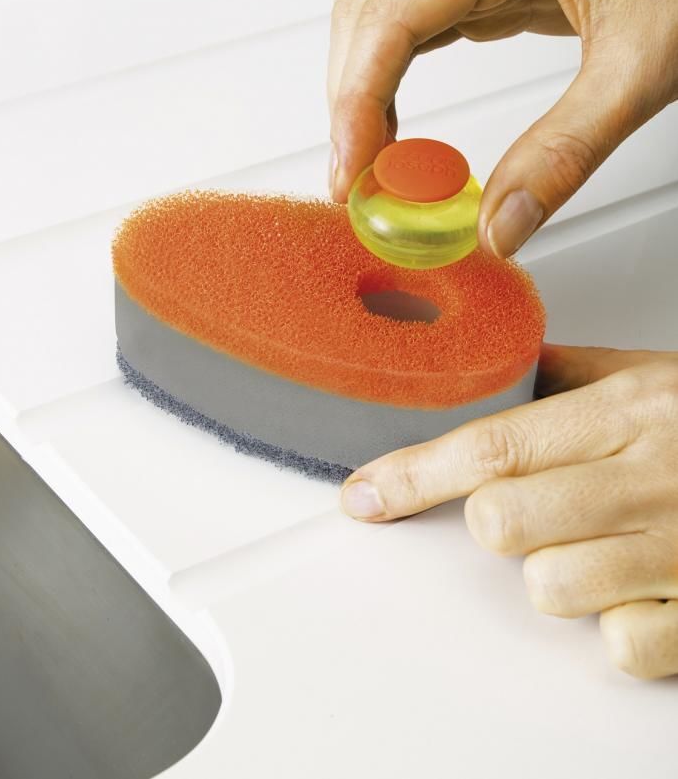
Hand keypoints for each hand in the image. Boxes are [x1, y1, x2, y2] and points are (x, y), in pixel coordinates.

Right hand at [328, 0, 677, 256]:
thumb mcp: (642, 70)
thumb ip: (566, 153)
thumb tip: (497, 226)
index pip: (392, 16)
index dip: (357, 99)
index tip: (352, 169)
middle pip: (368, 14)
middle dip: (349, 101)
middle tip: (356, 180)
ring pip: (381, 20)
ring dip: (362, 92)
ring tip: (371, 163)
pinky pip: (415, 29)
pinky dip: (391, 82)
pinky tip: (398, 126)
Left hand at [340, 345, 677, 678]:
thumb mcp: (654, 377)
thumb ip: (569, 373)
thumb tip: (492, 368)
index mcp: (629, 414)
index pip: (491, 443)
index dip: (412, 474)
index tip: (365, 494)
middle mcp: (651, 481)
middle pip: (504, 524)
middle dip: (500, 523)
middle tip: (539, 507)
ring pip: (550, 589)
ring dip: (561, 573)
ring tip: (604, 543)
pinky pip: (619, 646)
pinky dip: (619, 626)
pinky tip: (643, 587)